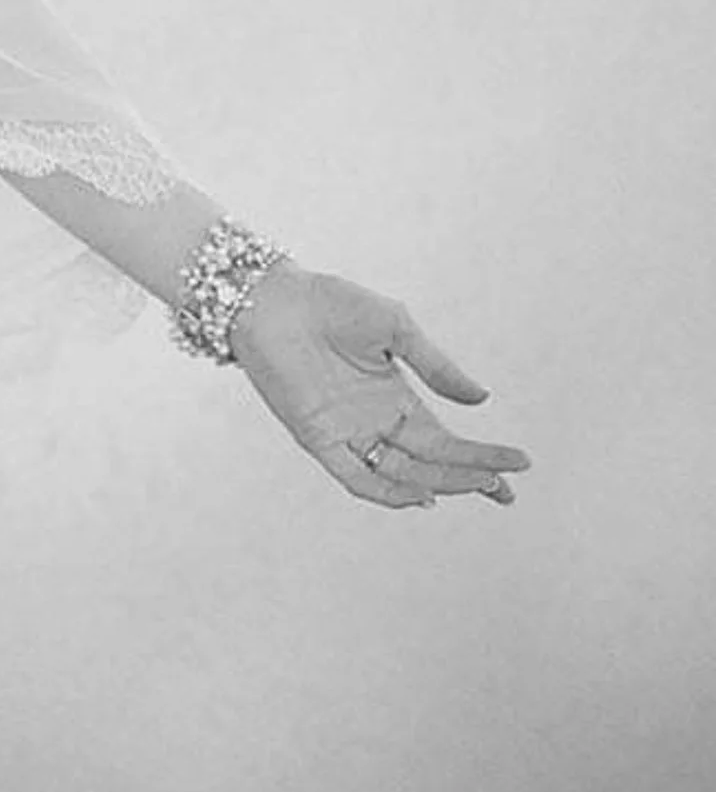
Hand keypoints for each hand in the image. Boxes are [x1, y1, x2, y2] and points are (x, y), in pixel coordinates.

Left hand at [231, 263, 529, 509]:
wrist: (271, 296)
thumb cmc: (328, 302)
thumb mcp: (394, 327)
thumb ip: (435, 365)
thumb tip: (481, 399)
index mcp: (393, 397)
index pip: (445, 440)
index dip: (482, 457)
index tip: (520, 465)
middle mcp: (373, 421)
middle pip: (430, 462)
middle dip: (470, 477)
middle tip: (506, 489)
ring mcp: (346, 432)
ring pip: (401, 473)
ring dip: (440, 483)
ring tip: (477, 485)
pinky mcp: (317, 436)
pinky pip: (355, 476)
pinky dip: (387, 492)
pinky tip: (420, 495)